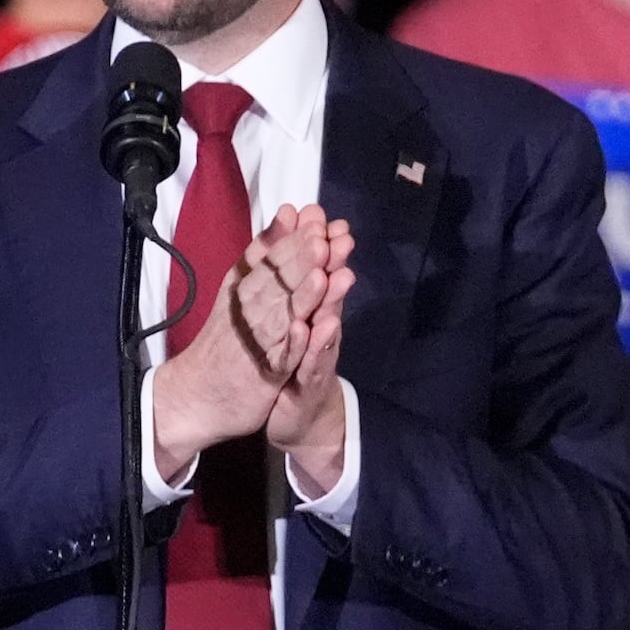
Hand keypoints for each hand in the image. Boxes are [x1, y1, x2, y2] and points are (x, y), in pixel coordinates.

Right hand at [152, 204, 334, 479]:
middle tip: (321, 235)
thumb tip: (288, 211)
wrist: (195, 393)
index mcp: (245, 287)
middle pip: (276, 282)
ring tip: (320, 275)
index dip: (293, 238)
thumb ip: (265, 251)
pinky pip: (277, 357)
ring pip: (280, 315)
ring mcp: (255, 342)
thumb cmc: (226, 338)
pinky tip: (304, 331)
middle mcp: (248, 311)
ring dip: (300, 296)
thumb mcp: (242, 285)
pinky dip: (290, 344)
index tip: (313, 216)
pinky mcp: (261, 373)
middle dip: (300, 258)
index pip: (270, 258)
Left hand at [268, 218, 355, 495]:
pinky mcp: (308, 383)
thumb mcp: (290, 316)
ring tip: (336, 276)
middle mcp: (319, 326)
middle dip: (332, 263)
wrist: (297, 415)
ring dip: (332, 301)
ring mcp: (317, 354)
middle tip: (339, 236)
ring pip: (326, 324)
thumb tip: (293, 235)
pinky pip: (311, 363)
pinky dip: (312, 347)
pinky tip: (311, 330)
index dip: (319, 243)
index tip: (320, 214)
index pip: (316, 271)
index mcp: (309, 307)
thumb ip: (293, 280)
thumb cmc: (293, 358)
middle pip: (327, 291)